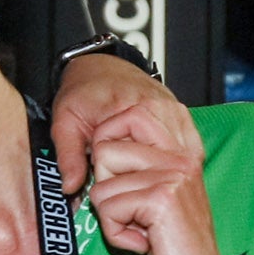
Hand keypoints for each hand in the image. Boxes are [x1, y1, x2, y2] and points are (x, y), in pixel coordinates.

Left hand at [47, 47, 189, 198]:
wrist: (100, 67)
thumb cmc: (84, 92)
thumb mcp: (65, 124)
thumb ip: (68, 156)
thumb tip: (71, 187)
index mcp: (127, 109)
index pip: (126, 159)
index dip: (111, 170)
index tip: (98, 160)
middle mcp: (157, 107)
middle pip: (158, 161)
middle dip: (139, 171)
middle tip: (119, 164)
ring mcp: (174, 110)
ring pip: (177, 157)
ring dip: (162, 169)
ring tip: (140, 165)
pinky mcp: (182, 114)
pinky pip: (188, 147)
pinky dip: (176, 160)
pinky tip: (163, 166)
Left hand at [83, 113, 241, 254]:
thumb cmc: (176, 252)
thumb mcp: (158, 201)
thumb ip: (139, 170)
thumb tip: (98, 147)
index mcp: (181, 153)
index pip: (131, 113)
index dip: (107, 143)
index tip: (120, 180)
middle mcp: (180, 157)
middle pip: (104, 148)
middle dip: (106, 189)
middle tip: (135, 216)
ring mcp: (173, 176)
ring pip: (101, 185)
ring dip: (112, 219)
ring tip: (144, 233)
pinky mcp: (161, 200)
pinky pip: (107, 209)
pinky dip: (116, 235)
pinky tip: (144, 246)